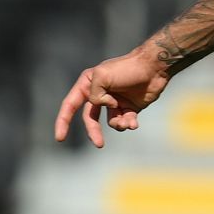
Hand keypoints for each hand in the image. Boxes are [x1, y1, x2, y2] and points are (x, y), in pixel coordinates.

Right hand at [54, 46, 170, 147]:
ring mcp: (114, 102)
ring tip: (127, 121)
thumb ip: (94, 95)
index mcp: (87, 84)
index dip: (63, 122)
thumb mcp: (102, 76)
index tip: (59, 139)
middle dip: (94, 132)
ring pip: (110, 123)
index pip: (70, 105)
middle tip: (100, 145)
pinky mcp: (129, 108)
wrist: (154, 68)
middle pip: (90, 118)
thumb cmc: (127, 69)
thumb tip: (104, 107)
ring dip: (118, 124)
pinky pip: (124, 122)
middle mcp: (99, 94)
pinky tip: (134, 123)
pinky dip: (129, 124)